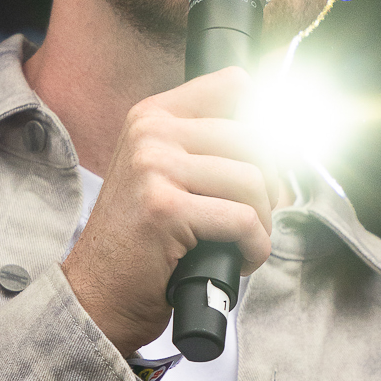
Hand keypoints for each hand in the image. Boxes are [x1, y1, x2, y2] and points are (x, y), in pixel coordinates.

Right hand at [62, 67, 276, 355]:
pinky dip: (254, 248)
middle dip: (269, 187)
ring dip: (262, 223)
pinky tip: (238, 260)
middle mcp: (150, 133)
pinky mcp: (165, 209)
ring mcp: (154, 168)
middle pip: (254, 139)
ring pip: (253, 181)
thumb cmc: (141, 242)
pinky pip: (243, 221)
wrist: (100, 293)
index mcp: (152, 116)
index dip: (264, 127)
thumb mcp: (164, 175)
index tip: (264, 165)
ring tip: (241, 243)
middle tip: (254, 219)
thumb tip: (279, 133)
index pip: (234, 86)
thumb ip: (207, 145)